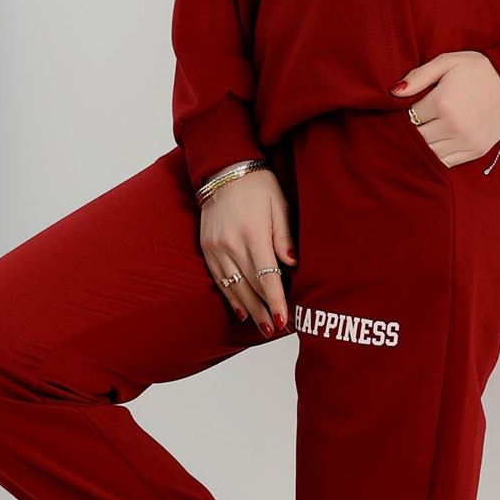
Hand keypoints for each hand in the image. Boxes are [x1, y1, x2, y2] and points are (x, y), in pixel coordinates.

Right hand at [199, 170, 295, 335]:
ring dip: (249, 309)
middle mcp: (232, 244)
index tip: (284, 319)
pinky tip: (241, 311)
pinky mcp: (207, 248)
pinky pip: (219, 279)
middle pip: (251, 287)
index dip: (276, 301)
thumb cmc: (258, 186)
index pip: (267, 277)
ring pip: (234, 287)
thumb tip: (292, 264)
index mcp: (253, 234)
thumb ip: (284, 236)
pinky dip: (230, 297)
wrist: (224, 170)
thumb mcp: (279, 205)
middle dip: (264, 311)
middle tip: (276, 329)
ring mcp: (216, 248)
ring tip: (263, 326)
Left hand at [391, 51, 499, 167]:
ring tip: (427, 131)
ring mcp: (465, 141)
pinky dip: (438, 154)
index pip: (409, 116)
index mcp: (442, 103)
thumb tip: (394, 93)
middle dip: (412, 130)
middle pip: (417, 137)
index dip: (405, 112)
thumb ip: (419, 76)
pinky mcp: (475, 151)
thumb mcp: (447, 62)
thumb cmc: (479, 69)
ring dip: (424, 145)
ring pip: (429, 153)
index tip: (409, 106)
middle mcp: (452, 126)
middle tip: (415, 120)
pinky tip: (439, 142)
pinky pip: (446, 161)